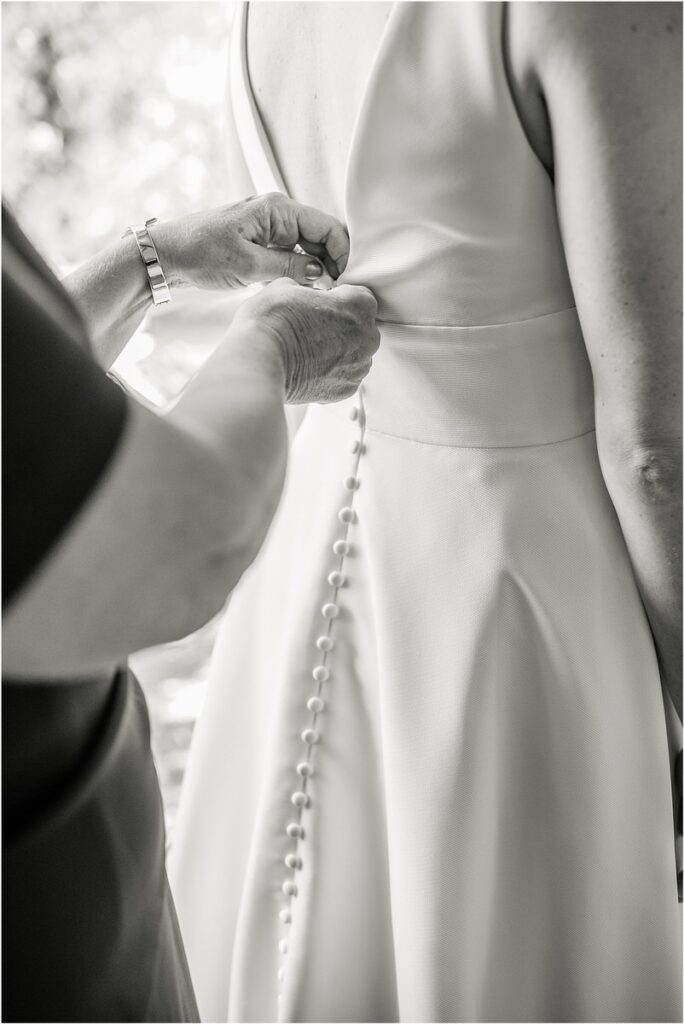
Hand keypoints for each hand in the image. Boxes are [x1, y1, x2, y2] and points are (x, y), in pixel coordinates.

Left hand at [152, 193, 348, 290]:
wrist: (166, 255)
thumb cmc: (200, 253)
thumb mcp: (248, 265)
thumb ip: (289, 267)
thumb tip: (322, 273)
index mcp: (278, 209)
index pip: (328, 227)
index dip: (343, 253)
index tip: (348, 280)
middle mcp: (278, 214)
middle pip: (322, 237)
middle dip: (333, 264)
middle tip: (337, 294)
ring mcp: (270, 229)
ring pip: (308, 248)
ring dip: (318, 270)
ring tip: (322, 296)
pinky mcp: (262, 244)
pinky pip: (292, 255)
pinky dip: (301, 272)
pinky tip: (303, 292)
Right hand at [232, 278, 379, 402]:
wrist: (259, 361)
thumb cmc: (272, 320)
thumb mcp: (285, 286)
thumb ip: (307, 290)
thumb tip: (305, 299)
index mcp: (360, 305)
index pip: (358, 295)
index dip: (337, 297)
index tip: (320, 303)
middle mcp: (368, 337)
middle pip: (359, 327)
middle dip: (340, 326)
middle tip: (310, 327)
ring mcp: (358, 367)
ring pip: (353, 354)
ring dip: (337, 351)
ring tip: (307, 349)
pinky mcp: (345, 391)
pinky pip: (342, 377)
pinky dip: (329, 373)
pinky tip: (308, 367)